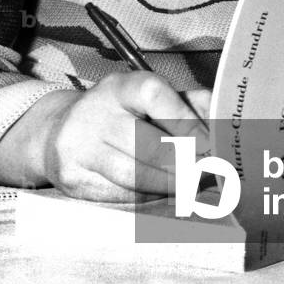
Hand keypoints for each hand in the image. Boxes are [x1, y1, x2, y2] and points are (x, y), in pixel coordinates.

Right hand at [41, 73, 210, 201]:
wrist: (60, 130)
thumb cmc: (119, 113)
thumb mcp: (148, 98)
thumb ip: (187, 103)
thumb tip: (223, 119)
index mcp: (120, 86)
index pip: (153, 94)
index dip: (184, 119)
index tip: (208, 142)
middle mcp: (96, 111)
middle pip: (145, 141)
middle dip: (182, 162)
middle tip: (207, 173)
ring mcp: (81, 146)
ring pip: (132, 173)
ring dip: (168, 184)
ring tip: (192, 187)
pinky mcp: (73, 178)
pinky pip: (117, 194)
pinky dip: (146, 197)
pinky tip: (163, 194)